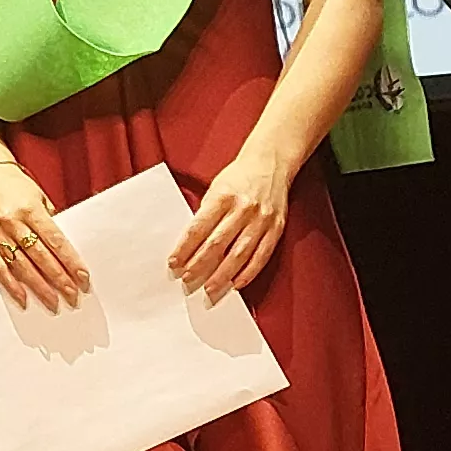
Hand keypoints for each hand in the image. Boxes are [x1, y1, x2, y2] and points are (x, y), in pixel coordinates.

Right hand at [0, 161, 89, 312]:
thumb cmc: (17, 185)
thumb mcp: (40, 198)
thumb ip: (50, 223)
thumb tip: (64, 253)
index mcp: (30, 209)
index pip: (56, 241)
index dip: (70, 261)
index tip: (83, 278)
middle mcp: (12, 221)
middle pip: (40, 257)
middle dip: (58, 279)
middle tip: (72, 296)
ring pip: (20, 265)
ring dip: (38, 287)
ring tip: (52, 302)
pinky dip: (11, 284)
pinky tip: (23, 297)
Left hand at [170, 147, 293, 302]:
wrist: (271, 162)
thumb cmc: (239, 176)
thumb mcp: (216, 188)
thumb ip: (206, 213)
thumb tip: (191, 244)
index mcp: (223, 197)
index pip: (198, 228)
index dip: (184, 248)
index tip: (174, 263)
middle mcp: (243, 209)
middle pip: (217, 244)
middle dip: (200, 265)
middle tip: (188, 280)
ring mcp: (261, 220)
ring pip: (239, 254)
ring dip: (222, 275)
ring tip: (210, 288)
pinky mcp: (276, 228)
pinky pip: (261, 255)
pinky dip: (248, 272)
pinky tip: (236, 283)